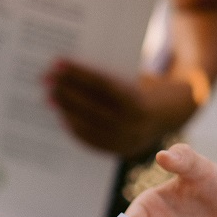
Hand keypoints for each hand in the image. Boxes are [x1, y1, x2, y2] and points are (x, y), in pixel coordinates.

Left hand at [45, 60, 192, 158]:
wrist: (170, 113)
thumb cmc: (145, 86)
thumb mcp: (134, 74)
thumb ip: (109, 75)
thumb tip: (70, 69)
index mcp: (140, 101)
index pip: (102, 85)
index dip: (78, 74)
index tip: (58, 64)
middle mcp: (134, 126)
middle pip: (92, 107)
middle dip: (67, 93)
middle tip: (46, 80)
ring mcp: (127, 142)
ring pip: (89, 127)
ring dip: (67, 111)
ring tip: (51, 98)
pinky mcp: (121, 152)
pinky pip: (94, 143)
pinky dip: (76, 130)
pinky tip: (63, 117)